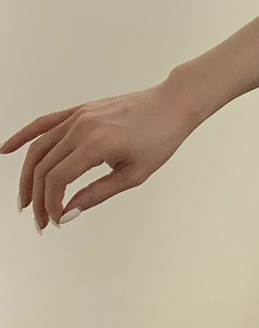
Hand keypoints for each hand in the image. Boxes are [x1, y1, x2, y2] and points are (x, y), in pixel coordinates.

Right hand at [4, 79, 200, 230]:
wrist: (173, 105)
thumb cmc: (160, 138)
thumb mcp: (134, 175)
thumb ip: (98, 193)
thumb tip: (69, 213)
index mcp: (96, 144)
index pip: (57, 180)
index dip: (51, 205)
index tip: (55, 222)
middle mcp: (81, 127)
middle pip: (43, 167)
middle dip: (37, 198)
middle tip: (40, 221)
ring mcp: (78, 116)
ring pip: (39, 148)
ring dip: (27, 176)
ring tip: (25, 201)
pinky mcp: (79, 110)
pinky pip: (44, 123)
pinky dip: (23, 136)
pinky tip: (7, 150)